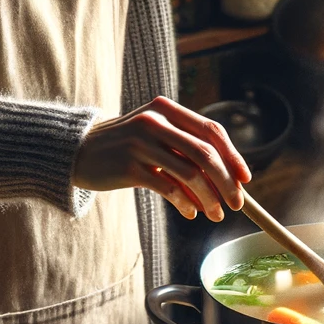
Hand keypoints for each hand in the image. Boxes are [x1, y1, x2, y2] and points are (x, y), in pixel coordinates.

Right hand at [71, 95, 250, 220]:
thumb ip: (186, 148)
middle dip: (227, 182)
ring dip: (209, 198)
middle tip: (237, 204)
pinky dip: (185, 203)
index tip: (246, 179)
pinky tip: (191, 213)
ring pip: (190, 174)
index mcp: (167, 109)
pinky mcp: (129, 167)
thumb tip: (229, 179)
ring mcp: (140, 143)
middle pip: (206, 154)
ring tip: (216, 214)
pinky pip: (168, 188)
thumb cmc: (126, 148)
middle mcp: (155, 121)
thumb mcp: (156, 136)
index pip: (211, 131)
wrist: (78, 152)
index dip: (233, 156)